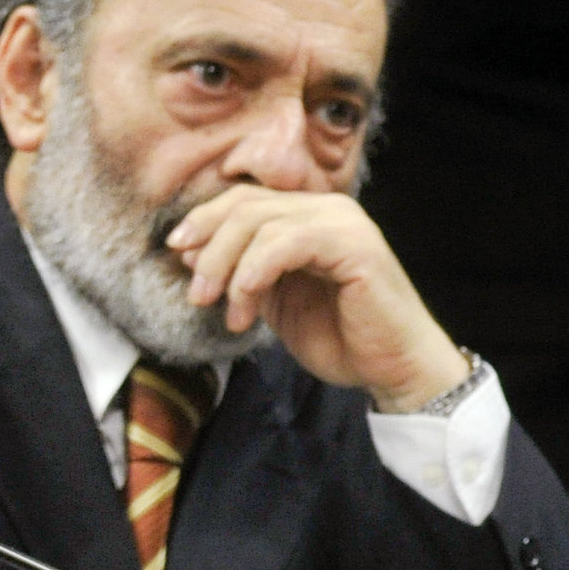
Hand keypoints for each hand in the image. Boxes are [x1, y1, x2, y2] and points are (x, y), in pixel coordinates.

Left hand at [165, 186, 468, 411]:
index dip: (204, 221)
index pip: (244, 200)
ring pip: (260, 223)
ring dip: (228, 268)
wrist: (391, 369)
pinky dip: (255, 271)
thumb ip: (241, 271)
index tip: (177, 252)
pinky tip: (245, 304)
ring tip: (224, 310)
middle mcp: (327, 209)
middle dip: (209, 248)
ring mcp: (343, 223)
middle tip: (195, 293)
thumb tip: (189, 252)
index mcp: (308, 216)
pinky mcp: (355, 245)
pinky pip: (288, 242)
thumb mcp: (272, 300)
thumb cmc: (337, 336)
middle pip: (245, 207)